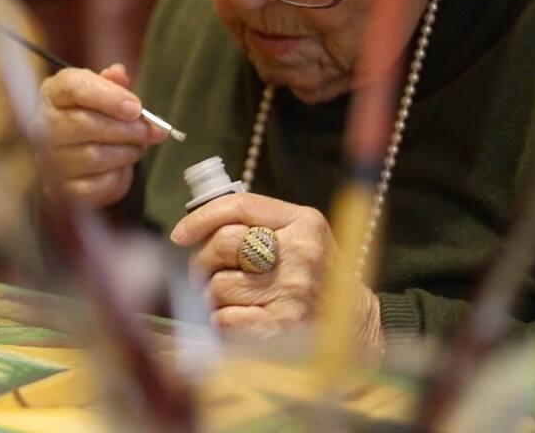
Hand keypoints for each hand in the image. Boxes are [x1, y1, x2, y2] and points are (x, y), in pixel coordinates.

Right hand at [40, 64, 166, 207]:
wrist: (72, 161)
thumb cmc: (91, 119)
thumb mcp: (103, 94)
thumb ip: (113, 83)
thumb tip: (120, 74)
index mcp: (53, 93)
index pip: (74, 87)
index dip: (109, 96)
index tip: (136, 108)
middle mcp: (42, 125)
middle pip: (86, 124)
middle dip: (127, 129)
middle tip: (152, 132)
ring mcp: (48, 159)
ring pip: (94, 156)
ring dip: (126, 152)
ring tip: (138, 147)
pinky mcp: (60, 189)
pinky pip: (96, 183)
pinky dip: (116, 177)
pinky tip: (120, 167)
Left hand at [170, 193, 383, 345]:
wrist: (354, 323)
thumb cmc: (314, 273)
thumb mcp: (299, 234)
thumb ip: (257, 222)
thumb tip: (193, 229)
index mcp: (303, 222)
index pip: (238, 207)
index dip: (200, 219)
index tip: (180, 234)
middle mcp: (300, 253)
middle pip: (223, 244)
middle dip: (202, 260)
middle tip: (205, 273)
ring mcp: (292, 292)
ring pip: (218, 285)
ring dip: (214, 295)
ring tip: (231, 298)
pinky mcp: (282, 328)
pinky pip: (224, 319)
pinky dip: (222, 321)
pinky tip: (240, 318)